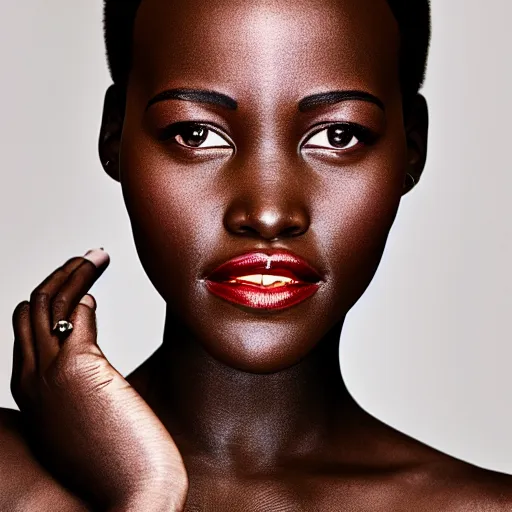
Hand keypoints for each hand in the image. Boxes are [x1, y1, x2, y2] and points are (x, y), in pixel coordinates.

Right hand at [10, 249, 187, 510]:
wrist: (132, 498)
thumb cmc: (120, 463)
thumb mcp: (92, 419)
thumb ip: (85, 387)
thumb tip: (93, 345)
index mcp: (34, 395)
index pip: (30, 331)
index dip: (52, 303)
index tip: (81, 286)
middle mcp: (31, 380)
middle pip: (32, 309)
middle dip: (58, 278)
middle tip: (86, 259)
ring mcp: (50, 373)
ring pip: (49, 301)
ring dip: (71, 271)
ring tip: (95, 254)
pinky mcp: (80, 367)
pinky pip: (76, 310)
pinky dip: (85, 286)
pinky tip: (100, 275)